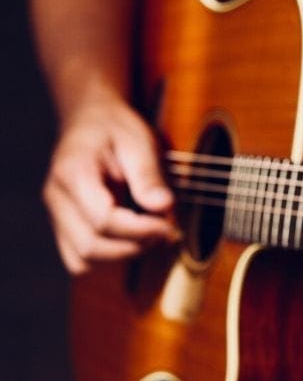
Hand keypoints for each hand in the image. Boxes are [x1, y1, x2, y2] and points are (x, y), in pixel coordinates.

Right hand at [42, 97, 176, 273]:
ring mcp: (56, 215)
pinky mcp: (64, 227)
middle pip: (90, 246)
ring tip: (151, 235)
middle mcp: (56, 198)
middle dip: (134, 246)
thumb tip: (163, 207)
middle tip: (165, 231)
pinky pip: (81, 259)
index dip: (139, 230)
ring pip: (82, 260)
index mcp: (72, 172)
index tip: (168, 224)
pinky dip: (109, 257)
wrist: (91, 121)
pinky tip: (134, 239)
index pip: (102, 219)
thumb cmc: (116, 128)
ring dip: (123, 256)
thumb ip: (149, 175)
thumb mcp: (139, 141)